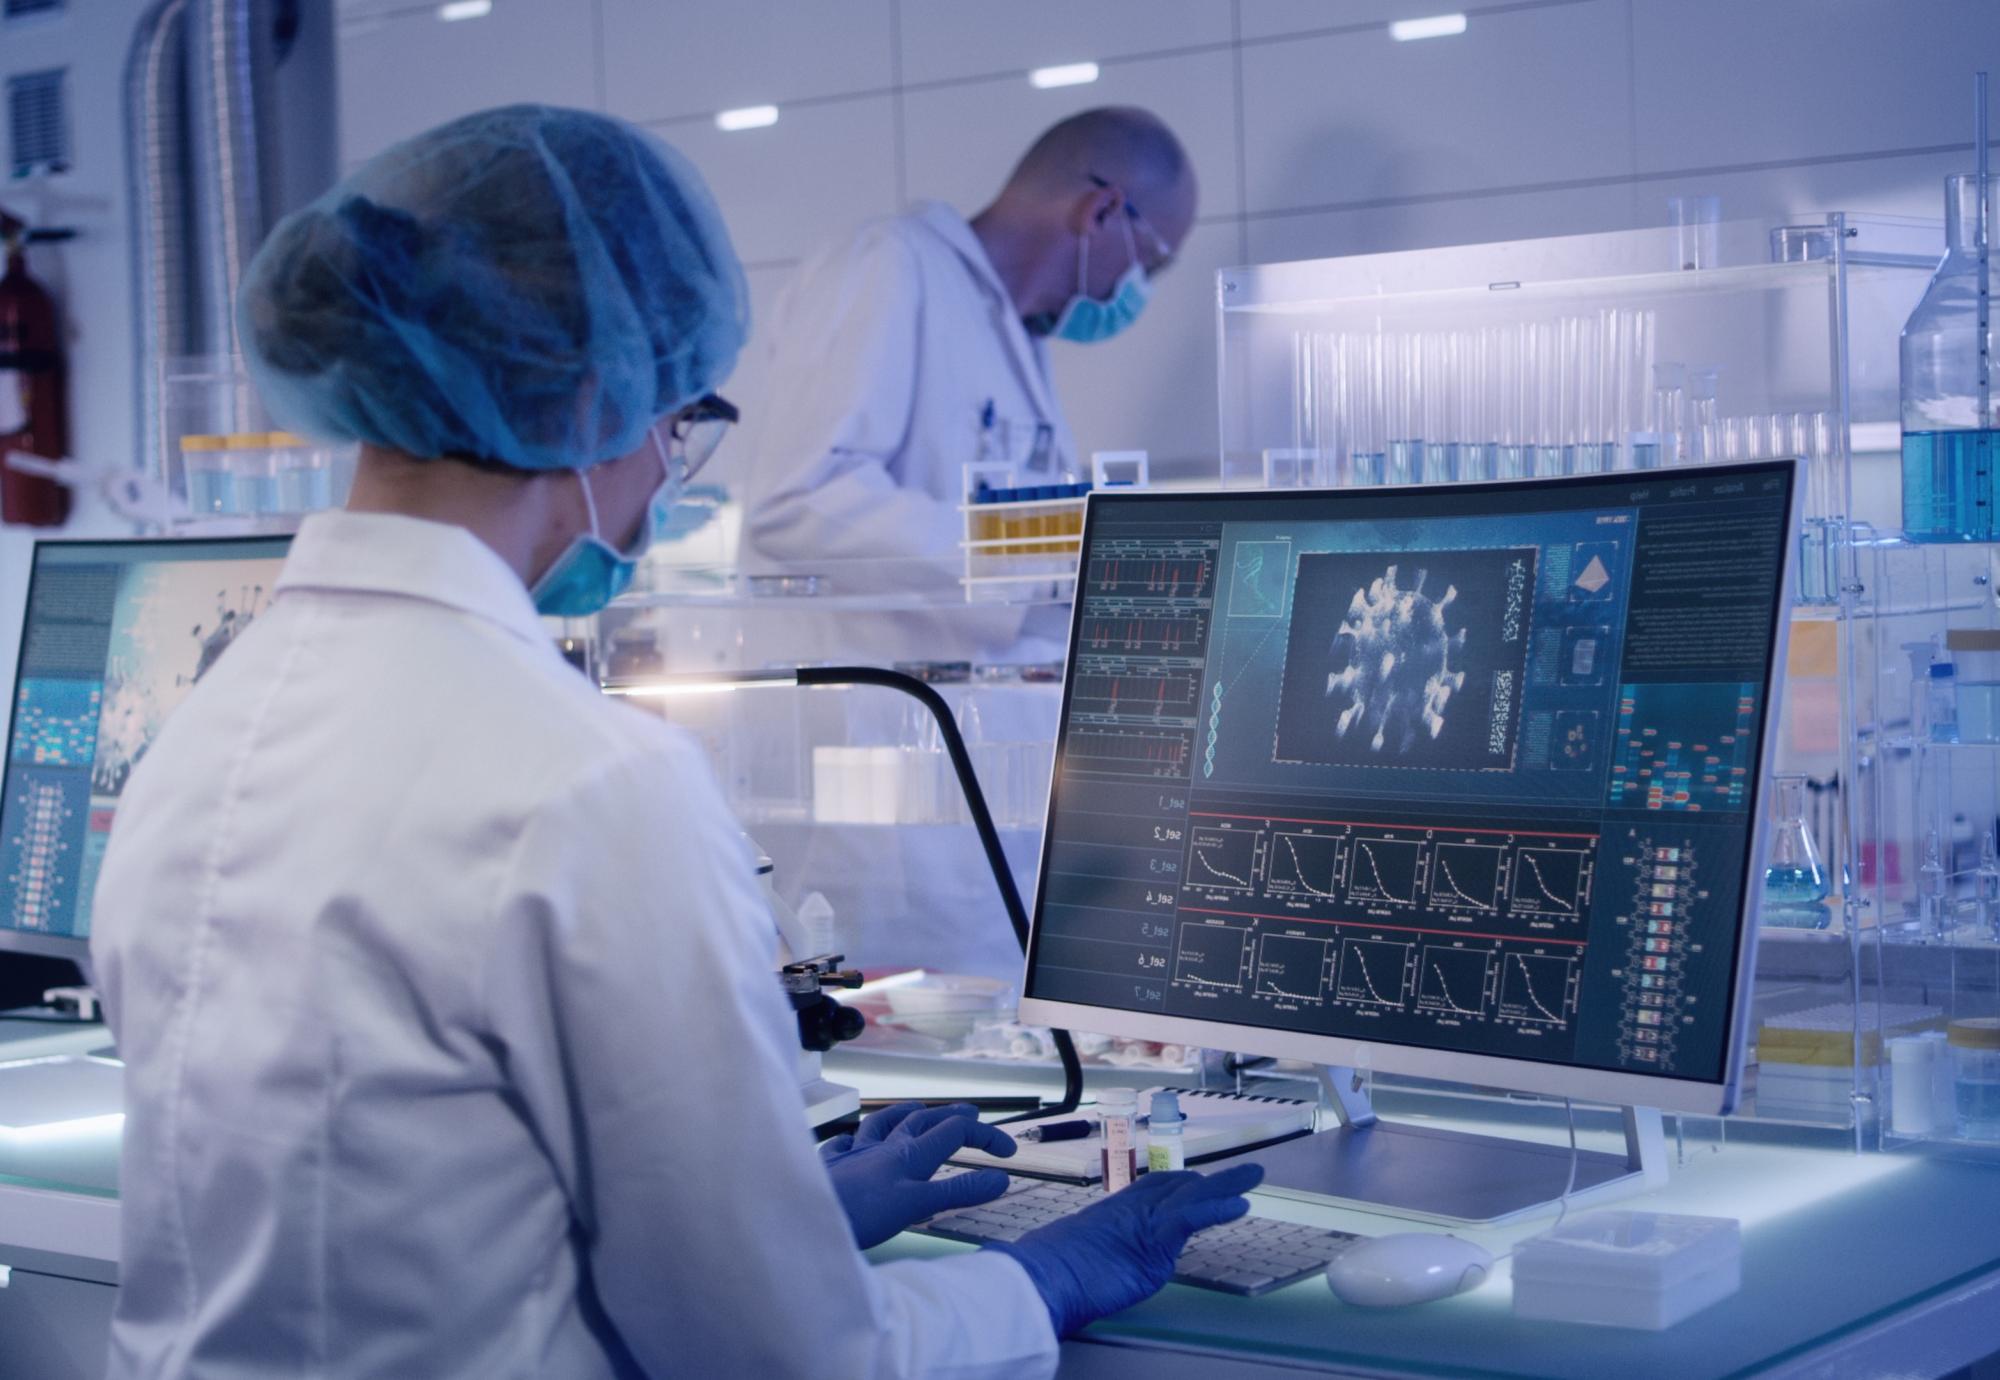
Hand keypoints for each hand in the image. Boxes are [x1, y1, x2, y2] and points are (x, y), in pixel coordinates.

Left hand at [820, 1102, 1016, 1248]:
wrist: (800, 1216)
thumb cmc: (858, 1214)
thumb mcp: (916, 1207)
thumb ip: (957, 1191)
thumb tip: (999, 1179)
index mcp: (909, 1153)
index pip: (956, 1132)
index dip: (986, 1136)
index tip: (1009, 1155)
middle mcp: (884, 1145)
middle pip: (924, 1120)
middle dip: (951, 1115)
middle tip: (972, 1113)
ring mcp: (855, 1152)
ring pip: (885, 1123)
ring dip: (906, 1114)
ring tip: (919, 1109)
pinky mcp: (831, 1165)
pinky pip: (844, 1143)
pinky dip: (855, 1138)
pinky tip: (852, 1140)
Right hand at [989, 1163, 1264, 1335]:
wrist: (1040, 1278)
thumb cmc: (1046, 1275)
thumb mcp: (1072, 1260)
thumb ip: (1088, 1258)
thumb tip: (1079, 1272)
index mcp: (1113, 1212)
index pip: (1153, 1189)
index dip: (1179, 1183)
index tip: (1197, 1179)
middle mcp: (1130, 1209)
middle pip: (1178, 1186)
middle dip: (1210, 1181)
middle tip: (1241, 1173)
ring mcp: (1143, 1220)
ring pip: (1192, 1195)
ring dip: (1227, 1184)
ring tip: (1255, 1175)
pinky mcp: (1153, 1237)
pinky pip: (1192, 1217)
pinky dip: (1218, 1209)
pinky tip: (1240, 1203)